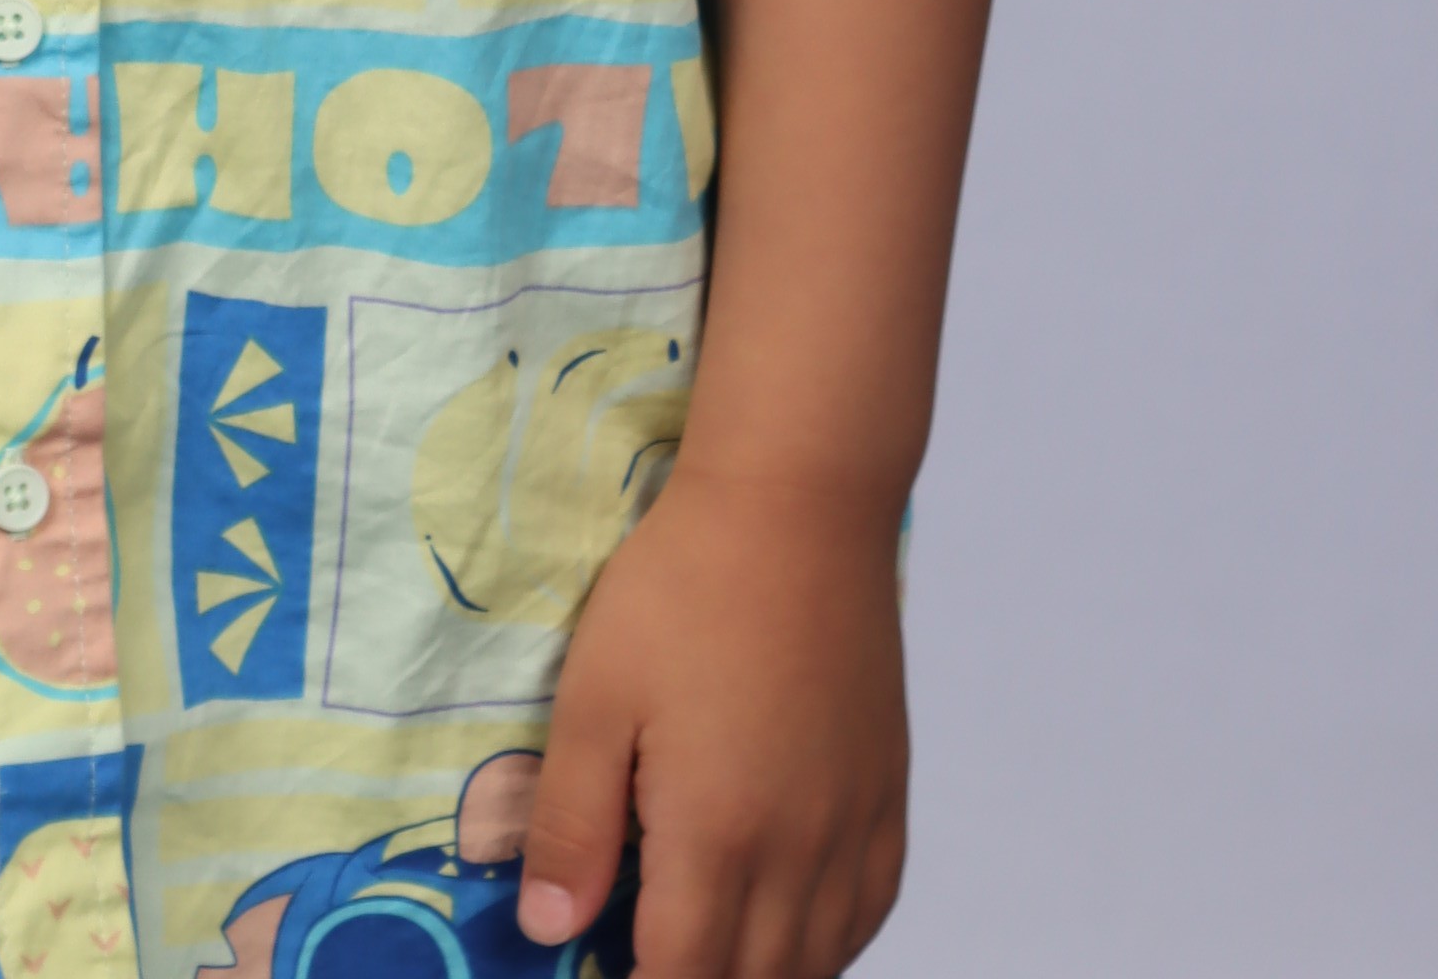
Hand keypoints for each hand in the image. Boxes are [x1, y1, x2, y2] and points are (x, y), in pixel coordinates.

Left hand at [518, 471, 909, 978]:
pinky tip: (789, 927)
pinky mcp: (887, 795)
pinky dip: (827, 945)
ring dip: (760, 974)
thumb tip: (550, 929)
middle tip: (646, 951)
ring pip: (817, 963)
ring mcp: (853, 827)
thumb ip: (571, 823)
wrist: (796, 506)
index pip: (680, 978)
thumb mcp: (594, 695)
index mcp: (717, 834)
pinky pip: (868, 913)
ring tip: (706, 943)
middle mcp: (798, 852)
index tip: (605, 971)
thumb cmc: (680, 588)